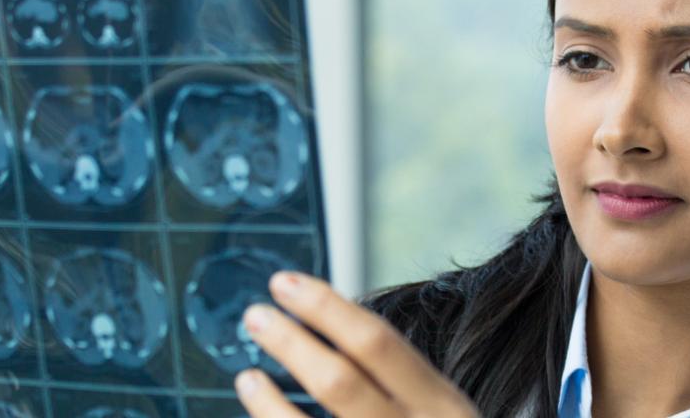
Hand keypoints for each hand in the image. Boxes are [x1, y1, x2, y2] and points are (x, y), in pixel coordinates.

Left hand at [233, 271, 477, 417]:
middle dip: (290, 344)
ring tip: (248, 377)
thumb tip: (329, 327)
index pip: (376, 343)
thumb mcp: (442, 414)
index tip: (286, 285)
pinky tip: (263, 415)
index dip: (326, 308)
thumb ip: (401, 384)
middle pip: (339, 382)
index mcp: (441, 407)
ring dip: (268, 403)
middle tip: (255, 316)